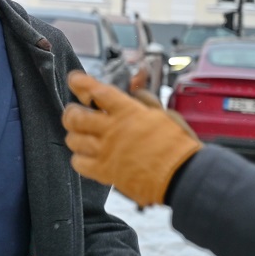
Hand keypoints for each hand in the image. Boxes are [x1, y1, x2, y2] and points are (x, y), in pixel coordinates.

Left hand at [61, 71, 201, 207]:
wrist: (183, 176)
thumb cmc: (178, 145)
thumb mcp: (164, 115)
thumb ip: (145, 102)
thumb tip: (134, 93)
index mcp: (128, 112)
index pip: (97, 91)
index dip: (82, 83)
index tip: (74, 79)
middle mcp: (112, 129)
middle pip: (76, 116)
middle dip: (71, 113)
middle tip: (74, 112)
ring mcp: (106, 151)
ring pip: (73, 139)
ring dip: (74, 135)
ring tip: (80, 135)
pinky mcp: (105, 172)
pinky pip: (79, 163)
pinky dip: (79, 158)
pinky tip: (86, 156)